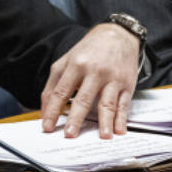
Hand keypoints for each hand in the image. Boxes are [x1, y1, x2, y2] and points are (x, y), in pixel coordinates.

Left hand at [39, 23, 138, 138]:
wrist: (118, 35)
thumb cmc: (89, 50)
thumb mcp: (67, 61)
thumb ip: (54, 84)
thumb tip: (44, 109)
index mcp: (75, 65)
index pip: (61, 92)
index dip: (52, 110)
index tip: (47, 126)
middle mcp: (93, 72)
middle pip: (83, 99)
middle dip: (75, 119)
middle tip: (69, 135)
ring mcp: (112, 78)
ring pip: (107, 103)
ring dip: (104, 122)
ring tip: (103, 136)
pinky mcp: (126, 84)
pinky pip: (123, 104)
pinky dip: (121, 118)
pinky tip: (119, 130)